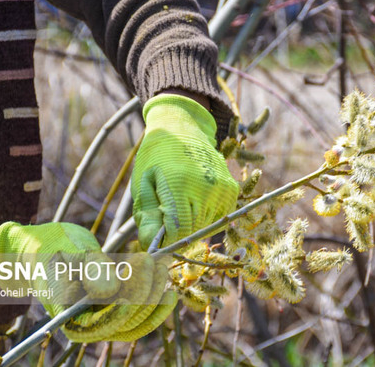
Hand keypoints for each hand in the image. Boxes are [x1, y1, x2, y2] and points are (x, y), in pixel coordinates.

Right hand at [0, 222, 176, 341]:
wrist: (43, 249)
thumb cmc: (50, 248)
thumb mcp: (68, 252)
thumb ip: (89, 270)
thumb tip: (109, 290)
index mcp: (70, 316)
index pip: (107, 321)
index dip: (130, 298)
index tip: (144, 263)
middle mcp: (88, 324)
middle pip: (127, 322)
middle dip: (147, 291)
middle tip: (157, 260)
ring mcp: (102, 317)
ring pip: (137, 320)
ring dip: (155, 295)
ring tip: (164, 267)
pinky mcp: (114, 308)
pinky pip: (139, 314)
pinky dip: (155, 300)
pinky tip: (167, 285)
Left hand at [131, 94, 238, 249]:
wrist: (182, 128)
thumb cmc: (156, 157)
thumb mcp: (143, 184)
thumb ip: (147, 217)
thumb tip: (152, 246)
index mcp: (180, 183)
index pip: (178, 230)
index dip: (166, 241)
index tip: (157, 241)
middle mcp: (206, 187)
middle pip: (193, 231)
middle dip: (177, 234)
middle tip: (165, 222)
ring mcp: (222, 188)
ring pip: (206, 227)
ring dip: (191, 225)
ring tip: (179, 205)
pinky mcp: (231, 190)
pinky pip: (218, 217)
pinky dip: (205, 217)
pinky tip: (194, 201)